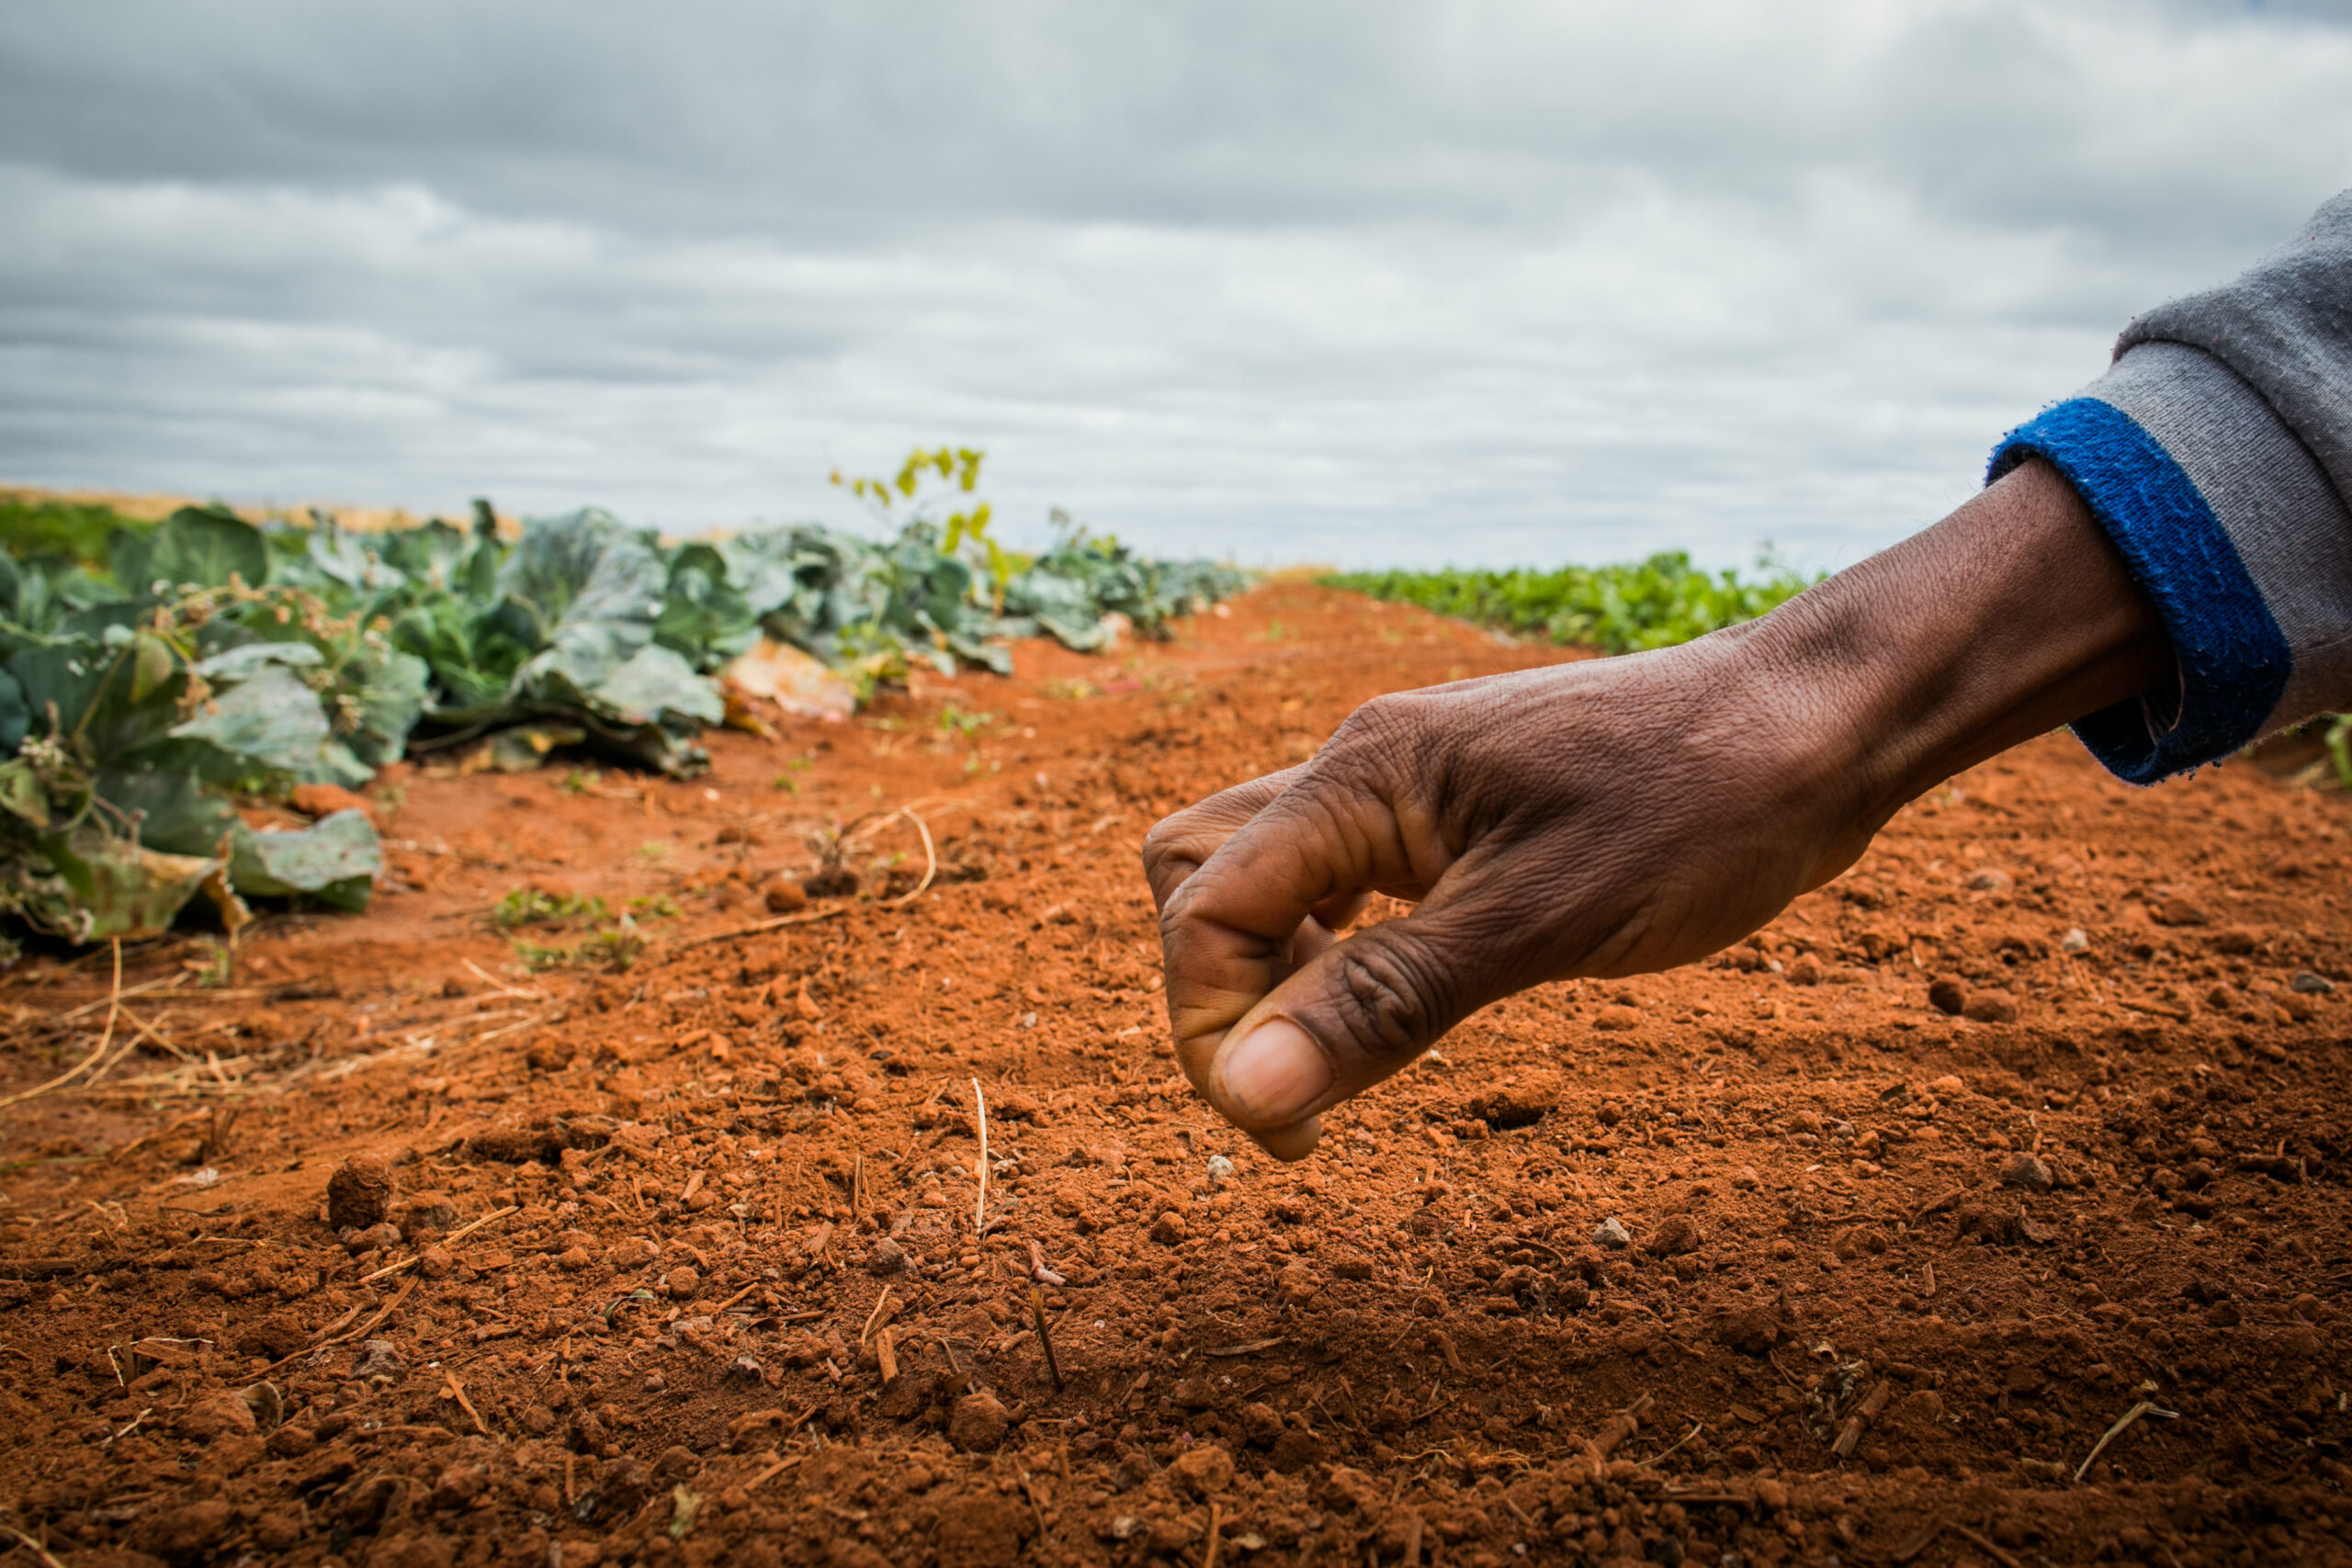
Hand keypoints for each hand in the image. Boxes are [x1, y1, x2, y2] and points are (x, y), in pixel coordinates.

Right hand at [1144, 460, 2168, 1158]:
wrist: (1821, 727)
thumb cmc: (1697, 810)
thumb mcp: (1537, 925)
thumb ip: (1380, 1001)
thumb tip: (1245, 1093)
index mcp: (1362, 779)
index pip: (1207, 912)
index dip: (1215, 1032)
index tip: (1293, 1130)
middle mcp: (1363, 767)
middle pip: (1198, 874)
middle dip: (1219, 990)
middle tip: (1308, 1085)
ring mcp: (1408, 783)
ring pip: (1266, 873)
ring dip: (1278, 971)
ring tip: (1357, 1052)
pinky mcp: (1456, 809)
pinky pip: (1343, 877)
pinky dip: (1339, 947)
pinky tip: (1413, 992)